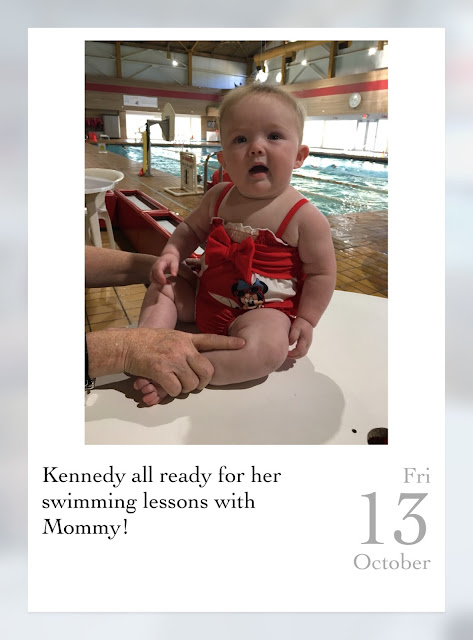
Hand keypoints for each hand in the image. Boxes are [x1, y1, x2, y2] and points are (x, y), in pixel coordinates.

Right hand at [123, 328, 244, 396]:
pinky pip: (177, 390)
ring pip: (192, 384)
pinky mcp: (162, 371)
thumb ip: (183, 345)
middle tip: (196, 384)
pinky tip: (165, 386)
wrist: (125, 345)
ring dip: (186, 389)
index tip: (242, 344)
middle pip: (207, 370)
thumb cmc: (144, 341)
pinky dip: (172, 392)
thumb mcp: (169, 336)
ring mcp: (173, 359)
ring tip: (175, 384)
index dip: (228, 343)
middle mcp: (182, 348)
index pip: (211, 340)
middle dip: (203, 381)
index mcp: (185, 338)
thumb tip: (196, 360)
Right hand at [150, 253, 179, 285]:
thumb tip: (174, 275)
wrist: (167, 256)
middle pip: (154, 275)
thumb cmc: (171, 259)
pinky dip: (157, 282)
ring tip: (167, 283)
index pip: (158, 271)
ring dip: (159, 283)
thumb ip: (174, 268)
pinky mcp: (152, 273)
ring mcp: (152, 270)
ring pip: (152, 278)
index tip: (165, 282)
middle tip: (169, 283)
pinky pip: (152, 279)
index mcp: (159, 263)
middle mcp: (154, 267)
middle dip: (160, 281)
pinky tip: (164, 283)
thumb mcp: (175, 262)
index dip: (160, 277)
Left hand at [287, 317, 312, 358]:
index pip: (299, 351)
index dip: (292, 354)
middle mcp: (308, 343)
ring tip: (288, 355)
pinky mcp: (307, 343)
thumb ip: (293, 336)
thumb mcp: (295, 328)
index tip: (286, 353)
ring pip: (303, 353)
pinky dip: (297, 353)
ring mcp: (308, 344)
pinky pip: (303, 351)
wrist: (307, 320)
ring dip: (296, 356)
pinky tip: (292, 352)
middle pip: (302, 354)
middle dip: (294, 357)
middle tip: (286, 356)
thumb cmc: (301, 323)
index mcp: (305, 340)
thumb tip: (290, 344)